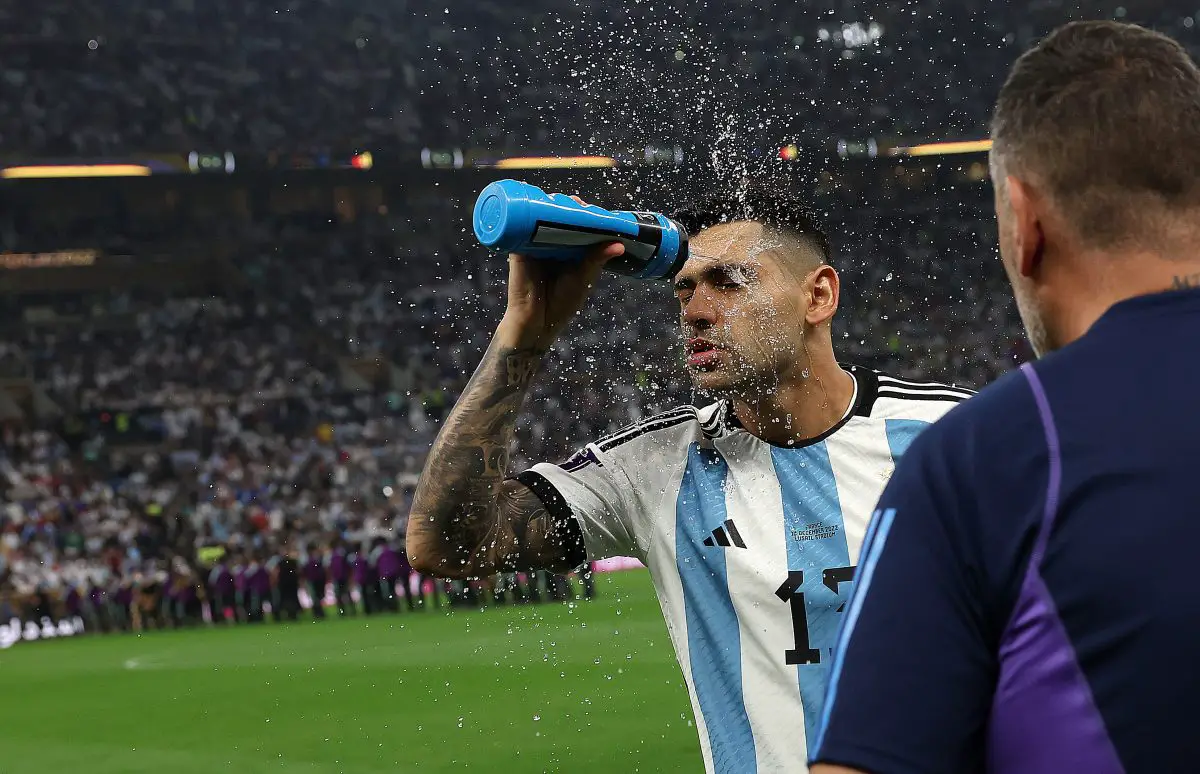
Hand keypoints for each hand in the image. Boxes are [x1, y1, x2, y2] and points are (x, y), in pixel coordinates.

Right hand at [496, 195, 624, 349]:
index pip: (577, 227)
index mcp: (569, 251)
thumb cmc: (561, 303)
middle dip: (568, 206)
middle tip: (577, 203)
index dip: (584, 215)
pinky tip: (538, 207)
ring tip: (562, 202)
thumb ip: (597, 260)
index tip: (593, 209)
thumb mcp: (583, 278)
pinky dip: (529, 215)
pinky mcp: (518, 249)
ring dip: (550, 206)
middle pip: (558, 218)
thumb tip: (620, 245)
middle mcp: (551, 246)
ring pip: (541, 219)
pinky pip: (522, 228)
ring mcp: (534, 246)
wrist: (536, 322)